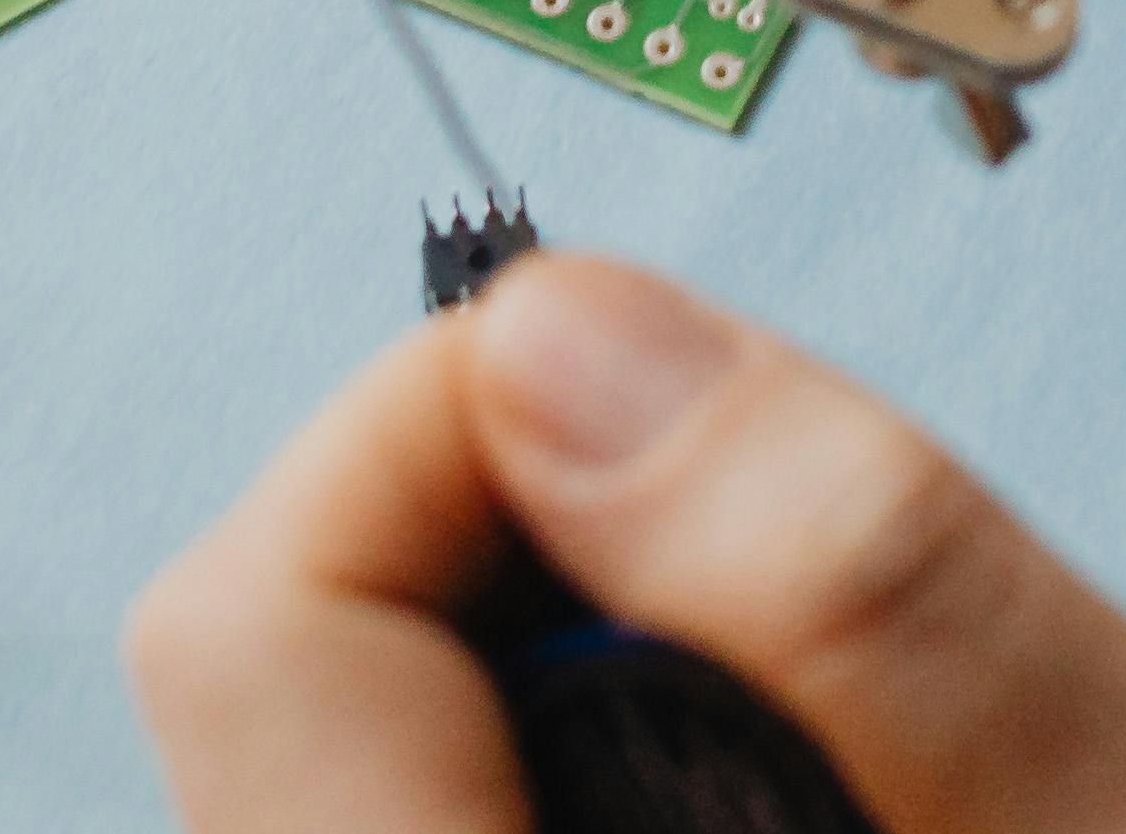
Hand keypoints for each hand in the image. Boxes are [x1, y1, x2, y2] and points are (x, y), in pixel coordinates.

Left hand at [130, 249, 1125, 833]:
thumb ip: (867, 584)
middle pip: (299, 709)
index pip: (252, 634)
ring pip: (401, 796)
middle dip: (558, 583)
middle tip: (840, 644)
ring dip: (608, 717)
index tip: (668, 411)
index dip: (451, 436)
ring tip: (873, 784)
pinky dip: (632, 824)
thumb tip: (568, 341)